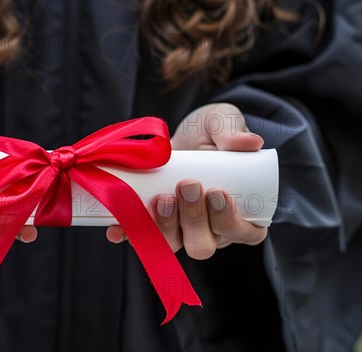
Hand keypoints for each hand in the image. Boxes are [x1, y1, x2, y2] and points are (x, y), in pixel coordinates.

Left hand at [106, 103, 267, 258]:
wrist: (179, 133)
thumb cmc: (209, 132)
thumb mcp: (222, 122)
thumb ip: (232, 130)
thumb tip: (249, 142)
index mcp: (239, 212)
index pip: (243, 232)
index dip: (229, 221)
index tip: (217, 192)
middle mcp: (210, 229)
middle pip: (203, 245)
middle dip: (193, 220)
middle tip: (187, 185)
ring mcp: (179, 230)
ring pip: (172, 244)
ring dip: (164, 226)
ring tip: (161, 196)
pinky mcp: (151, 224)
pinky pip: (138, 238)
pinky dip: (127, 234)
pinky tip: (118, 227)